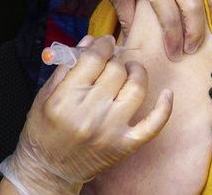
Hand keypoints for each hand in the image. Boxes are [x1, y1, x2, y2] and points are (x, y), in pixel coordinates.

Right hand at [0, 36, 172, 194]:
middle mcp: (89, 115)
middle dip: (114, 61)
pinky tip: (167, 94)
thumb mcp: (46, 95)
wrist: (48, 170)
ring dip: (137, 73)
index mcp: (65, 99)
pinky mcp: (125, 145)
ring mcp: (110, 131)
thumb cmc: (43, 131)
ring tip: (131, 71)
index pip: (94, 59)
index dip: (102, 45)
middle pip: (115, 71)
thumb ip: (67, 66)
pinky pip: (153, 124)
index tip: (105, 43)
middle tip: (110, 63)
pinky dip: (164, 107)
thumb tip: (90, 41)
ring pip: (136, 88)